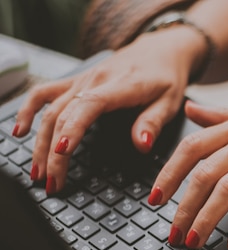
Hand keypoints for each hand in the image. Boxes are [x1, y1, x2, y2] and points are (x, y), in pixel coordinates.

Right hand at [13, 28, 200, 193]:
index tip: (61, 151)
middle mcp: (95, 81)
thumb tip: (142, 145)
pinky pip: (44, 93)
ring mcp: (82, 80)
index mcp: (120, 86)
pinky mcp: (75, 82)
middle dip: (54, 152)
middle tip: (53, 183)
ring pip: (50, 110)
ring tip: (38, 172)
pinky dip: (28, 110)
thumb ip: (153, 122)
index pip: (89, 106)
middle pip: (64, 115)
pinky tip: (19, 131)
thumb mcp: (170, 101)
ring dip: (40, 142)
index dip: (73, 128)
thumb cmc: (167, 77)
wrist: (160, 50)